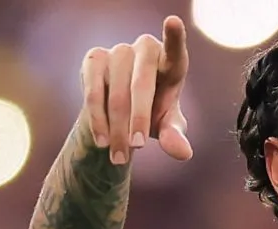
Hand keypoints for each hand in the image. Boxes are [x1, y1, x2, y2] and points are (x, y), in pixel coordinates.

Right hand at [79, 15, 191, 164]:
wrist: (118, 113)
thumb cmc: (152, 114)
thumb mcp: (166, 127)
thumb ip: (176, 136)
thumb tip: (184, 152)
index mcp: (171, 62)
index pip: (175, 49)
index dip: (174, 36)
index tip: (172, 22)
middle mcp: (145, 49)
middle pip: (142, 85)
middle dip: (139, 120)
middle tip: (137, 147)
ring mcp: (119, 51)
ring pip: (117, 94)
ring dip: (117, 129)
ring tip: (119, 156)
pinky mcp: (94, 58)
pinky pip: (94, 92)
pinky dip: (98, 120)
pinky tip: (103, 141)